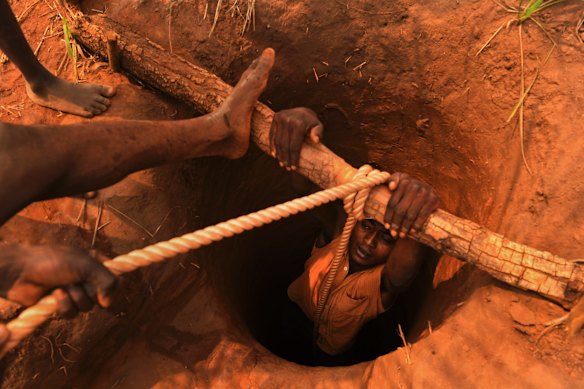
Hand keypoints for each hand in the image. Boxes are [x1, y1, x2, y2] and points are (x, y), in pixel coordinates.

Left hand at [0, 245, 116, 317]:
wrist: (20, 272)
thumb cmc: (53, 261)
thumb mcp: (86, 265)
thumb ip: (106, 281)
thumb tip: (110, 303)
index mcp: (95, 264)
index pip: (115, 278)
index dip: (114, 287)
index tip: (108, 289)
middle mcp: (86, 278)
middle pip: (102, 296)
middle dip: (89, 293)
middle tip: (77, 282)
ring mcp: (73, 292)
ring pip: (86, 307)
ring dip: (74, 299)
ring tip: (61, 288)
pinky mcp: (60, 304)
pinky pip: (71, 313)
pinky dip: (62, 305)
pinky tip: (53, 295)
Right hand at [269, 107, 323, 169]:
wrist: (303, 111)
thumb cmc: (312, 123)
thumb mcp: (318, 126)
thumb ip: (318, 133)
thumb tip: (316, 141)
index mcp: (299, 124)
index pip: (294, 145)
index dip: (293, 158)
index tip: (294, 167)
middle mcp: (288, 120)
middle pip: (284, 144)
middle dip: (286, 158)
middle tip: (287, 168)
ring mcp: (280, 118)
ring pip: (277, 141)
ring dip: (279, 154)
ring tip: (281, 164)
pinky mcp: (275, 117)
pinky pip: (272, 134)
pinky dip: (272, 146)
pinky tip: (275, 155)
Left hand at [383, 173, 439, 238]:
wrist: (428, 188)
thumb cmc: (408, 187)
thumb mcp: (400, 179)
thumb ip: (392, 180)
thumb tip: (391, 187)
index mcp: (404, 181)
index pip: (392, 202)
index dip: (388, 216)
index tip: (386, 226)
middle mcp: (414, 185)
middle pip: (400, 210)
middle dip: (396, 224)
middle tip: (394, 234)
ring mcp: (425, 192)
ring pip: (411, 214)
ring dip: (405, 227)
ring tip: (402, 235)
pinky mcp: (434, 199)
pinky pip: (423, 215)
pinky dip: (417, 225)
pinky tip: (412, 231)